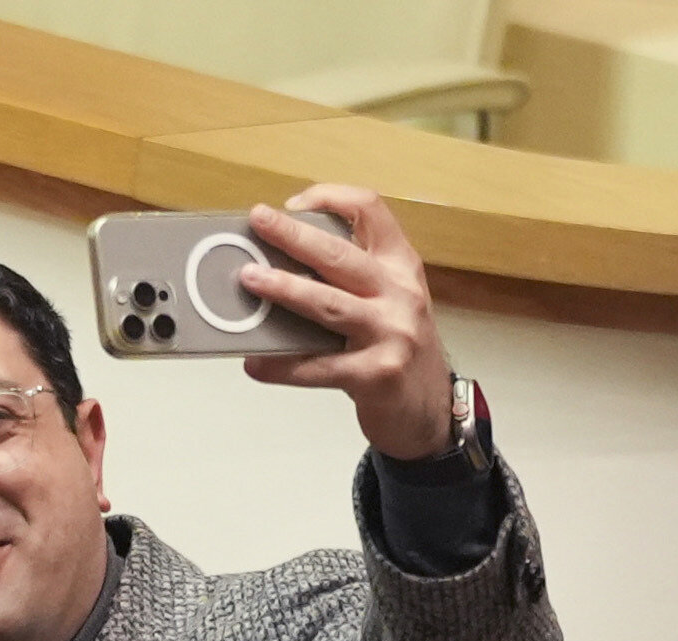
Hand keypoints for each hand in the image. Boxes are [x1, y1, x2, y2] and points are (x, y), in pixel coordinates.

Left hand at [237, 186, 451, 460]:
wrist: (429, 407)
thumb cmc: (396, 347)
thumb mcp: (386, 300)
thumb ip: (346, 280)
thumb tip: (275, 265)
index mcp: (400, 266)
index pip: (372, 211)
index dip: (332, 197)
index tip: (293, 203)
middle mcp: (400, 293)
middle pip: (340, 255)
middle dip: (294, 235)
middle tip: (258, 221)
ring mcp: (391, 333)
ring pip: (328, 304)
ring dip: (284, 289)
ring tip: (249, 279)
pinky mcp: (376, 374)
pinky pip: (318, 367)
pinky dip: (281, 366)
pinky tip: (255, 362)